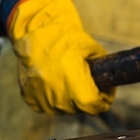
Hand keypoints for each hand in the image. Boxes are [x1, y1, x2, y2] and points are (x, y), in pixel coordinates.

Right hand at [8, 0, 114, 114]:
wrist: (35, 30)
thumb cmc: (66, 37)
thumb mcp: (92, 49)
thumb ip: (103, 67)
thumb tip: (111, 80)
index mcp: (74, 83)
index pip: (93, 106)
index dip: (102, 101)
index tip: (105, 93)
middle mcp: (56, 94)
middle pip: (79, 109)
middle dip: (86, 99)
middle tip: (88, 85)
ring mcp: (41, 97)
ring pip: (62, 109)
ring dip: (69, 101)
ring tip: (70, 82)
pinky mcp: (29, 97)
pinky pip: (46, 106)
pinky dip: (53, 99)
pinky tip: (55, 83)